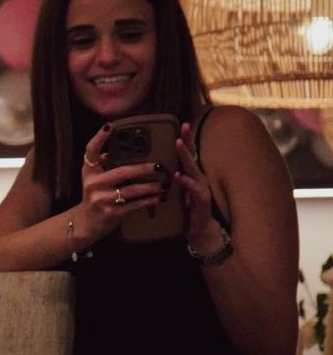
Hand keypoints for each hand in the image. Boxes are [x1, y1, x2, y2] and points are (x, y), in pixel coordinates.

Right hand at [75, 124, 166, 242]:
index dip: (100, 138)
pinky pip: (134, 205)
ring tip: (163, 184)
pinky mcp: (110, 212)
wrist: (86, 222)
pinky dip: (148, 201)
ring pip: (132, 190)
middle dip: (144, 169)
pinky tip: (158, 198)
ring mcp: (101, 199)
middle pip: (122, 172)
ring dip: (150, 187)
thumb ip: (105, 163)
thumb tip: (124, 145)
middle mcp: (92, 183)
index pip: (91, 150)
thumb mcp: (95, 178)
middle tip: (159, 166)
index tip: (110, 126)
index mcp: (89, 171)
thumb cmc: (96, 195)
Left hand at [173, 121, 224, 252]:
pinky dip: (186, 181)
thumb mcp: (177, 190)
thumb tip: (154, 166)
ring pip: (193, 168)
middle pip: (192, 156)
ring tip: (178, 144)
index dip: (186, 139)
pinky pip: (194, 188)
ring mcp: (201, 188)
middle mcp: (198, 178)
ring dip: (185, 156)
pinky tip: (178, 175)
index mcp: (191, 175)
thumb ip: (171, 178)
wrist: (199, 230)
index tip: (181, 124)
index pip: (188, 154)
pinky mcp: (201, 200)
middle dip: (188, 140)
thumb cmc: (187, 209)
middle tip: (183, 126)